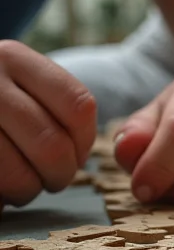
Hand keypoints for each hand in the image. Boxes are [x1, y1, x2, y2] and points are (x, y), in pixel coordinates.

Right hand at [0, 41, 96, 205]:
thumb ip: (47, 106)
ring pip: (15, 171)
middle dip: (58, 176)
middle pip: (51, 145)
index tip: (74, 157)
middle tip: (48, 182)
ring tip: (18, 188)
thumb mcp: (12, 84)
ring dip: (24, 191)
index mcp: (13, 58)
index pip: (78, 107)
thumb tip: (85, 155)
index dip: (84, 143)